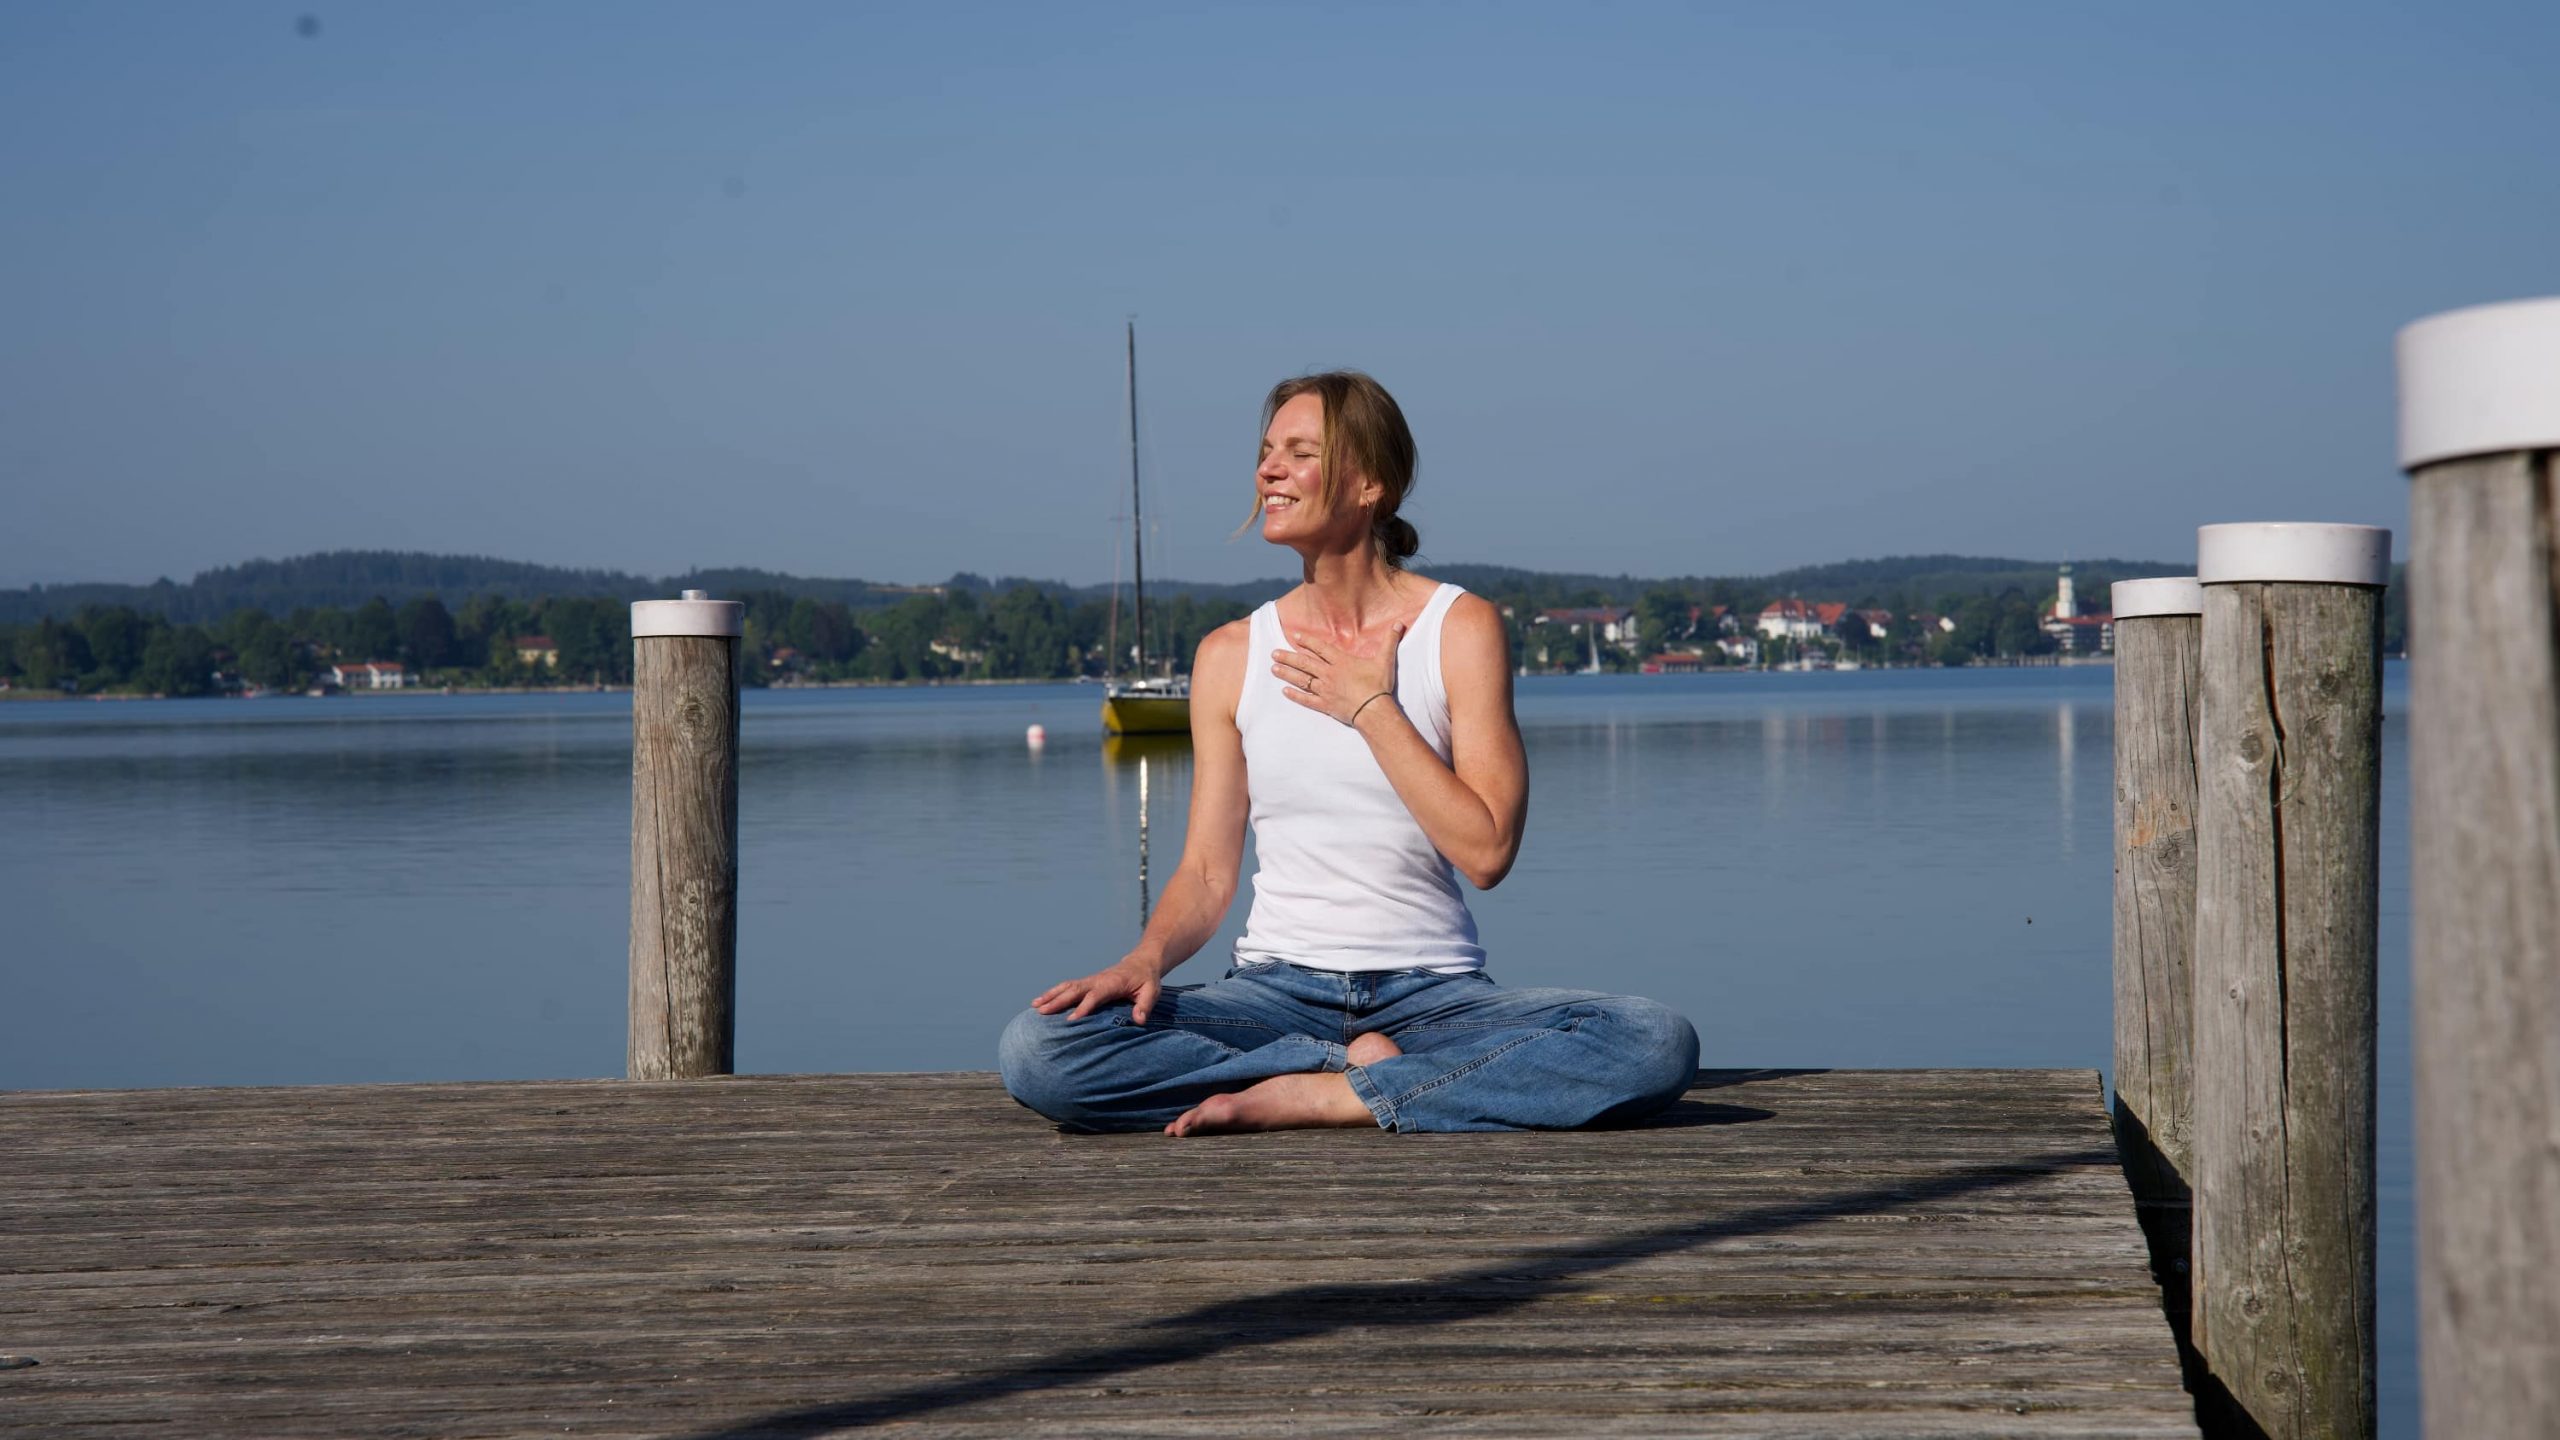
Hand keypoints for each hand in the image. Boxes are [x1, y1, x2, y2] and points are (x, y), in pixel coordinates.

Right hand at [1032, 958, 1163, 1022]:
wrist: (1142, 962)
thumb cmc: (1147, 980)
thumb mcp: (1152, 991)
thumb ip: (1144, 1005)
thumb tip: (1138, 1021)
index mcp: (1112, 983)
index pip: (1095, 996)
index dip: (1083, 1008)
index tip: (1071, 1020)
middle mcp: (1097, 980)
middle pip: (1075, 990)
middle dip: (1058, 1001)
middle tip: (1042, 1011)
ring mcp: (1090, 980)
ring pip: (1067, 987)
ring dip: (1050, 995)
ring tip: (1034, 1006)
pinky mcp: (1087, 982)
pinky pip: (1067, 987)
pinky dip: (1053, 993)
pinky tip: (1040, 1001)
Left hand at [1273, 626, 1402, 726]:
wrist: (1374, 710)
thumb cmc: (1379, 685)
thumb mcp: (1385, 660)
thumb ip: (1390, 641)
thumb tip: (1400, 623)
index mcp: (1341, 662)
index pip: (1321, 648)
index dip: (1307, 641)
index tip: (1294, 637)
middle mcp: (1329, 674)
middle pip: (1305, 663)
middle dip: (1288, 657)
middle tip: (1273, 653)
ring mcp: (1325, 690)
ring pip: (1302, 680)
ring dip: (1287, 674)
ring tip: (1273, 669)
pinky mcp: (1325, 705)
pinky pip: (1307, 700)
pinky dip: (1295, 696)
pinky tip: (1285, 692)